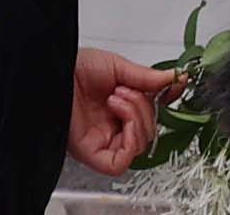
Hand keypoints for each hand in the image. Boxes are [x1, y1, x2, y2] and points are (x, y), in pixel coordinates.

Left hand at [70, 46, 168, 173]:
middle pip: (148, 131)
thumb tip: (174, 78)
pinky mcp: (93, 155)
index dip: (165, 102)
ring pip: (139, 145)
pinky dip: (130, 141)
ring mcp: (104, 141)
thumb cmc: (75, 69)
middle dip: (144, 106)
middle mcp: (113, 126)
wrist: (54, 73)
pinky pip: (121, 162)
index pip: (152, 114)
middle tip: (126, 90)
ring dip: (136, 117)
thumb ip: (147, 77)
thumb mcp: (118, 66)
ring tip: (117, 98)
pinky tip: (121, 119)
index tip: (175, 86)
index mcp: (120, 106)